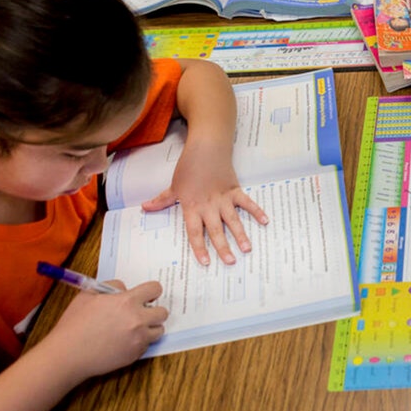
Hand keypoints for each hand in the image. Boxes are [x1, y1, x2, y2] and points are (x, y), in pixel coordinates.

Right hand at [42, 280, 166, 378]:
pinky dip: (139, 342)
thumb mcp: (88, 294)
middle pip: (163, 312)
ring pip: (158, 331)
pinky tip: (123, 341)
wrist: (68, 354)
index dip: (151, 291)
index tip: (146, 295)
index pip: (155, 289)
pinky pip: (146, 345)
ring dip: (149, 328)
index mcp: (127, 302)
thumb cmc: (74, 324)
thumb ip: (111, 286)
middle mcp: (137, 320)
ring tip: (133, 329)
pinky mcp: (135, 355)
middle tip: (140, 313)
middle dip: (153, 311)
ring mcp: (138, 339)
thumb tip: (125, 289)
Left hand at [141, 142, 268, 265]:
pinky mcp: (235, 190)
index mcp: (192, 206)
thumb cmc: (188, 167)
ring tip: (247, 249)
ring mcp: (223, 198)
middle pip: (216, 230)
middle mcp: (209, 206)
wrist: (205, 148)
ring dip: (240, 234)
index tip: (205, 262)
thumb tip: (145, 207)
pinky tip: (265, 221)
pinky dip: (256, 211)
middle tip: (231, 262)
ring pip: (232, 220)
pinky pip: (247, 203)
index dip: (199, 248)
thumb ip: (162, 200)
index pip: (194, 232)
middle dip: (223, 247)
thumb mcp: (173, 185)